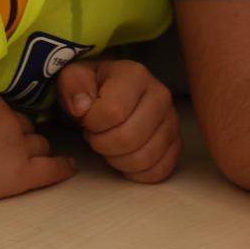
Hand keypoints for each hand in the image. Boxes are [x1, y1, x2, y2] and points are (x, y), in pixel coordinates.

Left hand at [57, 59, 181, 182]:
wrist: (111, 95)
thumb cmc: (92, 89)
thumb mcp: (74, 78)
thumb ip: (73, 84)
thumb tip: (82, 106)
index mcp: (136, 75)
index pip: (113, 112)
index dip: (92, 123)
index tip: (87, 117)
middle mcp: (161, 96)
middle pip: (129, 138)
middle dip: (102, 144)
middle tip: (96, 135)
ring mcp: (172, 121)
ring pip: (144, 159)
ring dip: (118, 160)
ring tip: (110, 144)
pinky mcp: (176, 144)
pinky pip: (158, 172)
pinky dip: (136, 173)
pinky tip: (125, 158)